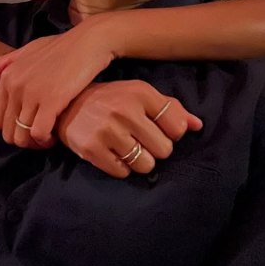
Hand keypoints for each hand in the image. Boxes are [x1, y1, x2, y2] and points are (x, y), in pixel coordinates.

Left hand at [0, 19, 116, 146]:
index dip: (13, 129)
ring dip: (36, 143)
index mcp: (8, 77)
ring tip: (49, 137)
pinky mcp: (51, 101)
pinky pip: (39, 134)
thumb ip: (2, 65)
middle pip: (8, 132)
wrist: (89, 41)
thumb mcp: (28, 50)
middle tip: (41, 136)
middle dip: (24, 140)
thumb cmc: (61, 46)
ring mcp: (32, 94)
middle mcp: (15, 86)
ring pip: (22, 137)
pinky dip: (46, 140)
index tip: (30, 127)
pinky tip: (56, 134)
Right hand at [57, 80, 202, 177]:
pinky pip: (123, 172)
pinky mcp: (92, 149)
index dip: (172, 134)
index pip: (177, 127)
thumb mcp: (140, 94)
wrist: (66, 105)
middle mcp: (125, 110)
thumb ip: (171, 108)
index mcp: (141, 92)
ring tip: (127, 148)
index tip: (158, 130)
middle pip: (164, 150)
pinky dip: (121, 168)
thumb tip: (198, 125)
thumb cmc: (111, 99)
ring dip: (140, 161)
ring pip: (146, 165)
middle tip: (140, 140)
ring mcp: (107, 130)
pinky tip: (112, 153)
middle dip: (155, 149)